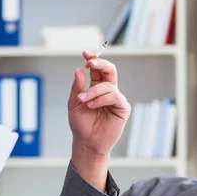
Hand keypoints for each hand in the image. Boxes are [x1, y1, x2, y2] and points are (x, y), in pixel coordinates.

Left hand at [67, 51, 130, 188]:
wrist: (86, 142)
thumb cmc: (80, 124)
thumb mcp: (73, 103)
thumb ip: (77, 87)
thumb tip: (79, 70)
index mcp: (96, 87)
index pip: (97, 70)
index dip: (93, 59)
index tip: (85, 53)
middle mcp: (108, 91)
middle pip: (110, 70)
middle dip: (100, 63)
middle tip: (90, 62)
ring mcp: (116, 99)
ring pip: (108, 85)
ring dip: (93, 91)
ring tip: (83, 100)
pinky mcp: (122, 108)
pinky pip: (114, 96)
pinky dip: (101, 99)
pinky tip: (92, 105)